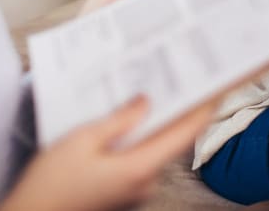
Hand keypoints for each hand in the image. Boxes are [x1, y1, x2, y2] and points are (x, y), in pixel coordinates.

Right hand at [0, 97, 217, 210]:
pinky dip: (140, 138)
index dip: (204, 107)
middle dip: (178, 108)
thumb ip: (120, 119)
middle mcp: (145, 181)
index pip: (184, 132)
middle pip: (172, 138)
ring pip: (155, 147)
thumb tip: (146, 102)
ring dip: (156, 122)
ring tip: (155, 89)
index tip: (218, 84)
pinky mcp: (124, 191)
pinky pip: (140, 158)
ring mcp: (136, 189)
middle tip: (182, 76)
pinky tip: (129, 120)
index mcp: (140, 167)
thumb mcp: (82, 140)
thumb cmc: (50, 183)